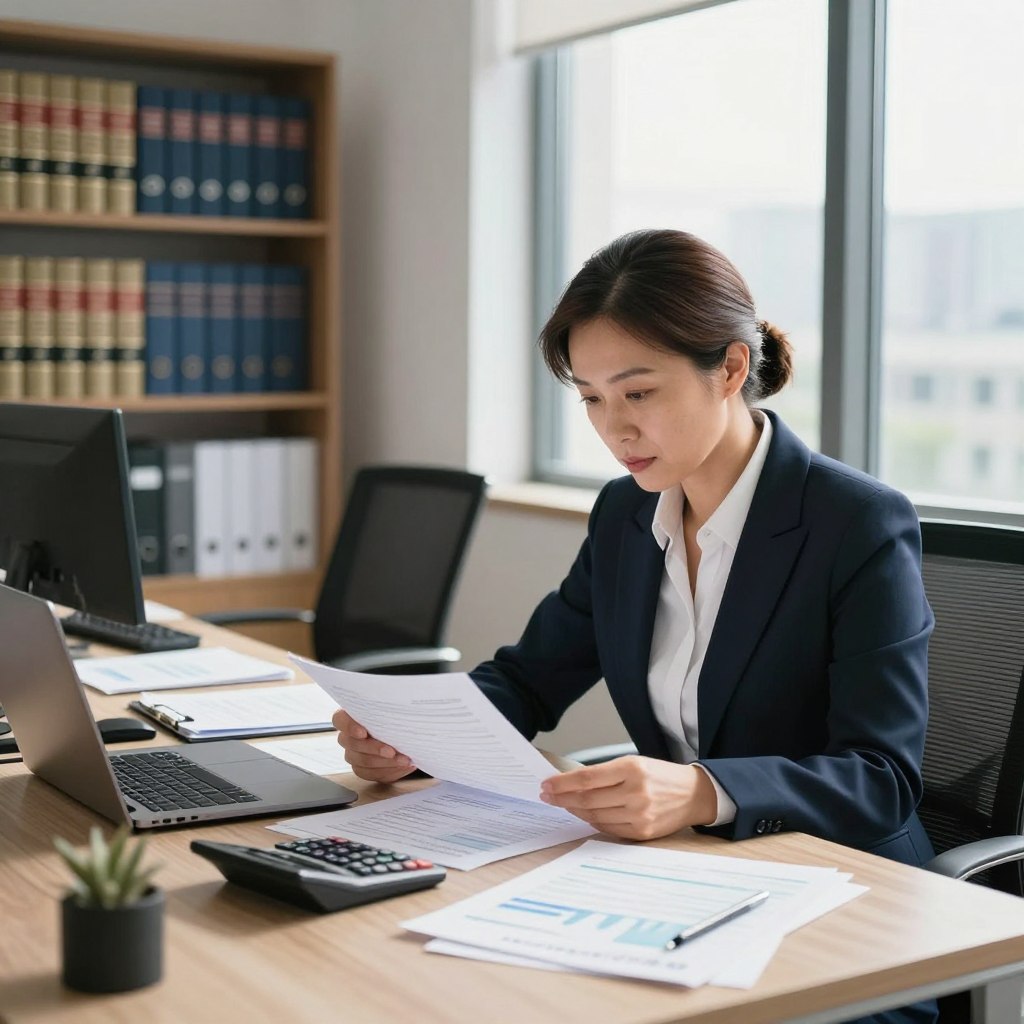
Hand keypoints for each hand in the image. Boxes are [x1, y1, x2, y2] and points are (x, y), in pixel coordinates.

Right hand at [332, 709, 416, 783]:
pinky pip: (370, 773)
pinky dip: (388, 770)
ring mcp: (352, 754)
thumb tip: (397, 711)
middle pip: (352, 744)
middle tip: (392, 752)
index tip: (363, 733)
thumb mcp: (392, 710)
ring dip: (385, 762)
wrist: (403, 736)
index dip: (349, 727)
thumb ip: (388, 710)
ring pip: (362, 761)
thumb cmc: (395, 718)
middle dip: (375, 748)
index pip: (339, 719)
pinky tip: (402, 766)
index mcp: (350, 716)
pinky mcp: (361, 769)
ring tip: (404, 760)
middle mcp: (347, 736)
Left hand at [538, 755, 717, 840]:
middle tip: (547, 796)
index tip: (547, 784)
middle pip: (587, 799)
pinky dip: (593, 822)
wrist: (693, 794)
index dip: (563, 783)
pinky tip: (584, 815)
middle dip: (562, 798)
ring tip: (563, 804)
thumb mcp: (634, 763)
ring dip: (574, 810)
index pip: (587, 778)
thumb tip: (571, 782)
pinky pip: (608, 829)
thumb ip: (605, 773)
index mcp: (632, 769)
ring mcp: (640, 815)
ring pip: (595, 816)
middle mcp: (636, 792)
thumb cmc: (659, 775)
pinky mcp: (642, 832)